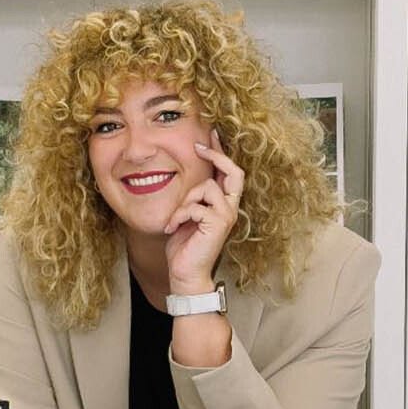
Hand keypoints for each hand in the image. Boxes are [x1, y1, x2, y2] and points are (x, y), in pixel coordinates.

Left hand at [164, 129, 242, 292]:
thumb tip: (182, 174)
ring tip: (175, 219)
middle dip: (217, 156)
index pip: (229, 172)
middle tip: (199, 146)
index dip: (220, 152)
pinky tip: (172, 228)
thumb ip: (191, 197)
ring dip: (184, 201)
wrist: (185, 273)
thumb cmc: (184, 245)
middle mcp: (230, 208)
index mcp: (223, 204)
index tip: (210, 134)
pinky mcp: (218, 225)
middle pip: (234, 172)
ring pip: (206, 187)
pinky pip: (196, 206)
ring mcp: (226, 216)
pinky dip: (180, 215)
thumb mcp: (186, 214)